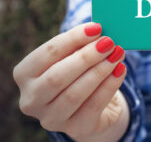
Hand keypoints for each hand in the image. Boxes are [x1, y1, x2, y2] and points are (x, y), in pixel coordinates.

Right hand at [13, 23, 128, 140]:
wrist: (91, 108)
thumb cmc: (78, 74)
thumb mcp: (74, 57)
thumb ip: (81, 45)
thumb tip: (99, 31)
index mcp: (25, 74)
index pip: (47, 54)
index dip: (72, 39)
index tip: (96, 28)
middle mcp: (32, 99)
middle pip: (57, 77)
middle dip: (86, 57)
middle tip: (109, 42)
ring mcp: (51, 118)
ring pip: (75, 94)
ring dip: (100, 71)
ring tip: (118, 54)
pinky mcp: (75, 128)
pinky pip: (94, 106)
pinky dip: (109, 85)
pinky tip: (120, 70)